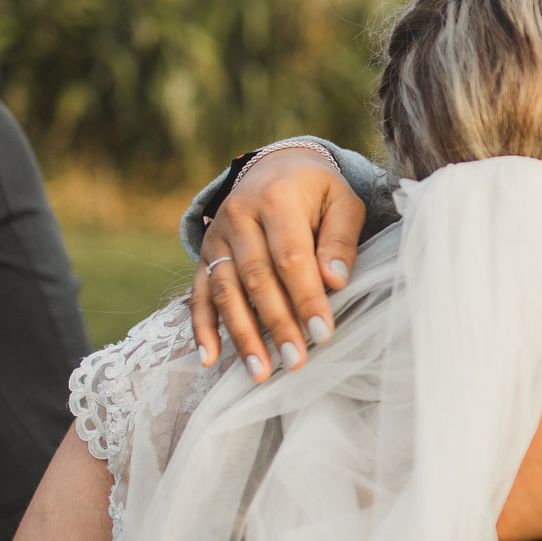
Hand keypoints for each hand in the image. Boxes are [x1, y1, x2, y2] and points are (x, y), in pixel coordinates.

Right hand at [189, 149, 365, 380]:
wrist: (274, 168)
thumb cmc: (316, 192)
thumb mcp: (341, 201)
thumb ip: (340, 239)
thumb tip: (334, 281)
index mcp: (276, 198)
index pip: (291, 257)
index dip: (306, 297)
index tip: (323, 334)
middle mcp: (239, 216)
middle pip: (257, 278)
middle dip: (276, 324)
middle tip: (295, 361)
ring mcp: (217, 236)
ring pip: (226, 291)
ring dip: (241, 334)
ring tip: (259, 371)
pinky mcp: (205, 254)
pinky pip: (200, 294)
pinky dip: (202, 328)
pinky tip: (209, 358)